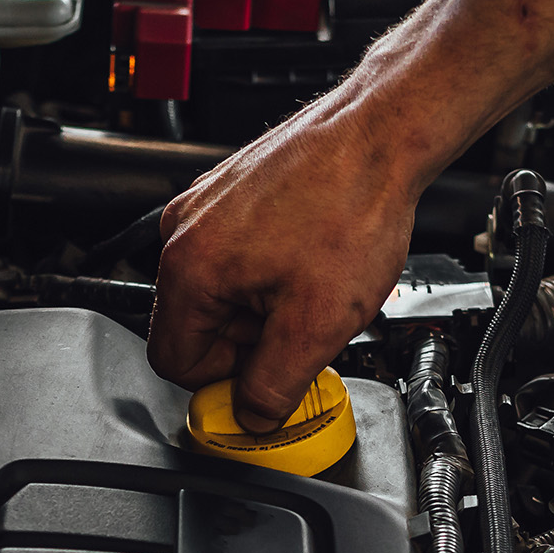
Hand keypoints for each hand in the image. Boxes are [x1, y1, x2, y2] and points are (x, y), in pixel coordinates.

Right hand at [147, 91, 423, 431]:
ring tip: (313, 288)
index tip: (267, 379)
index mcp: (188, 267)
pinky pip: (236, 259)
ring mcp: (204, 207)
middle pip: (195, 327)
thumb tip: (252, 418)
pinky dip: (270, 275)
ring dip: (262, 310)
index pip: (173, 363)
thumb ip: (272, 387)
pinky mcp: (230, 194)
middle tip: (302, 329)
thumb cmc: (352, 206)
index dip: (224, 383)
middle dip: (247, 344)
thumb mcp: (316, 324)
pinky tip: (312, 261)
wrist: (380, 135)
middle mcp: (182, 232)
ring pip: (219, 294)